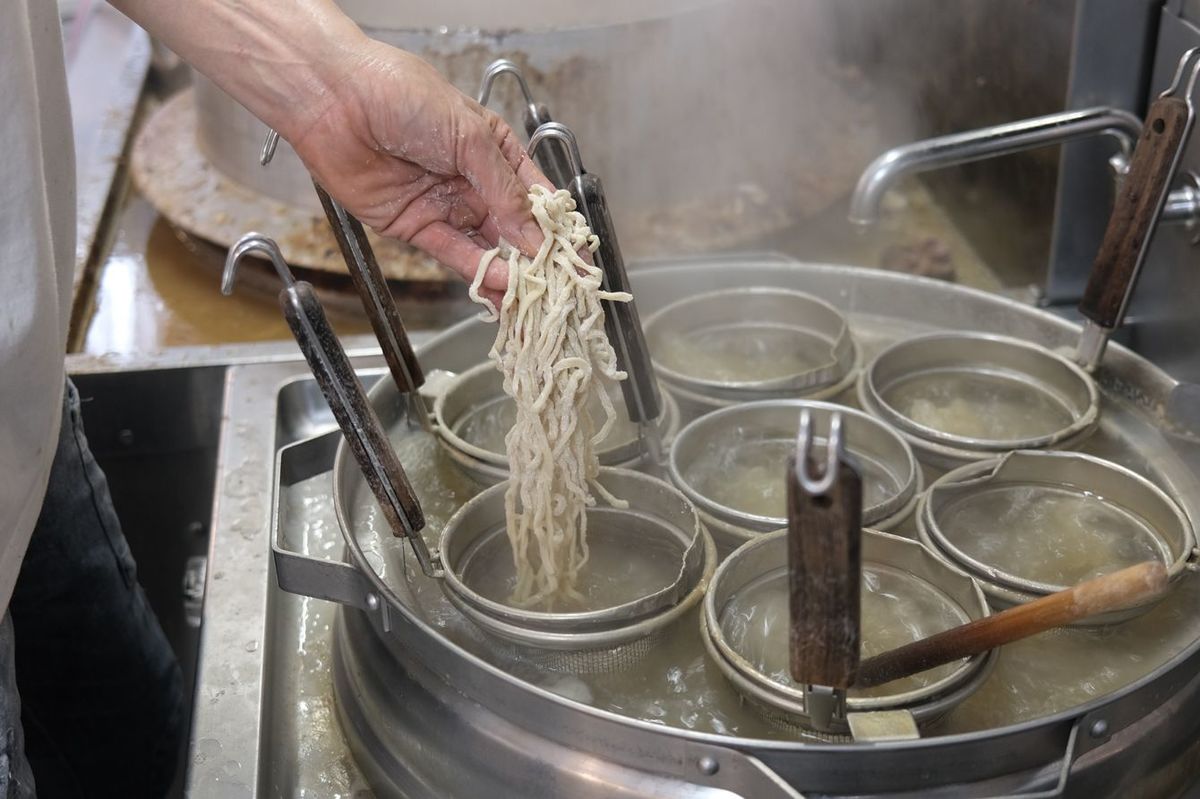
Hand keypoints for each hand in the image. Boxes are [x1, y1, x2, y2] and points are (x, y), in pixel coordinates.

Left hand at [285, 41, 549, 292]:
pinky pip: (454, 253)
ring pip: (487, 247)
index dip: (558, 228)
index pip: (536, 197)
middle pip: (514, 228)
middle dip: (537, 258)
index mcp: (496, 151)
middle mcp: (474, 180)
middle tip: (559, 287)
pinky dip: (478, 270)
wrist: (337, 100)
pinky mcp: (417, 226)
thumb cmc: (403, 96)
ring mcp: (446, 205)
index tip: (578, 256)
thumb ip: (504, 190)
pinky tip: (500, 283)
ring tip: (532, 295)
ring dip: (510, 272)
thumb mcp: (471, 137)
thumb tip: (533, 235)